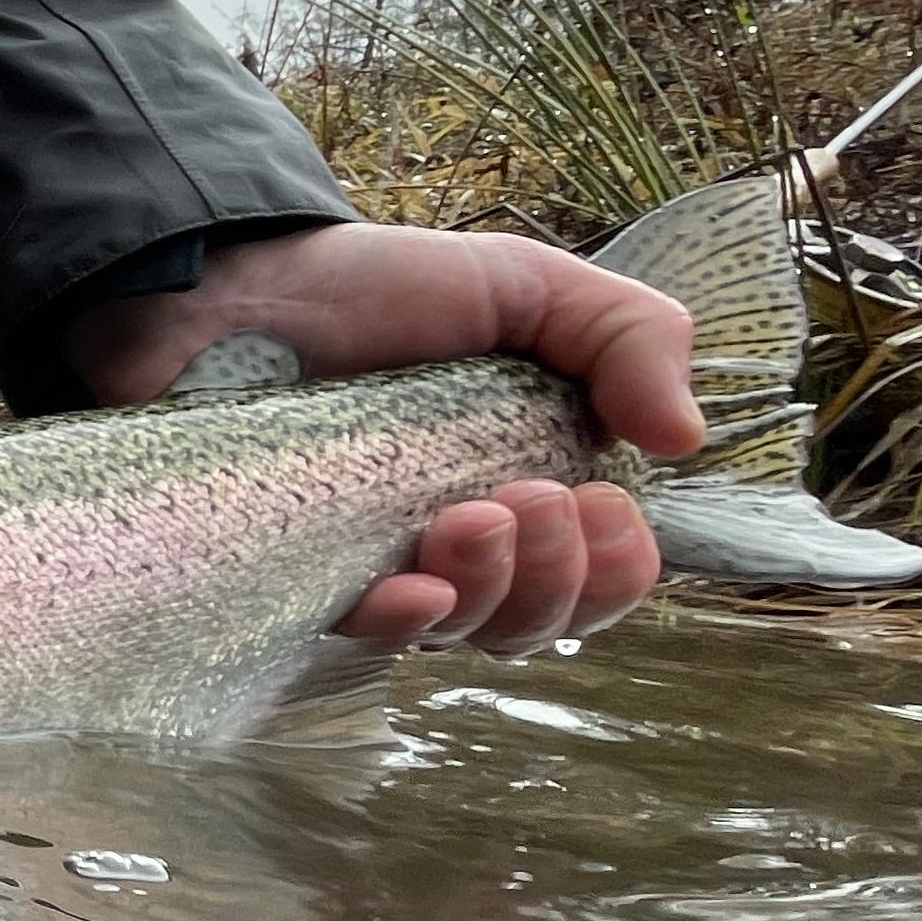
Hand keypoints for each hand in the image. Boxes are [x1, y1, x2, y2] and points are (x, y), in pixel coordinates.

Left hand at [62, 222, 701, 655]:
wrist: (236, 283)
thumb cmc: (380, 292)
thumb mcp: (529, 287)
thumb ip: (630, 338)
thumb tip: (684, 439)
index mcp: (528, 485)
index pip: (600, 578)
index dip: (618, 566)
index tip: (602, 501)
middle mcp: (459, 544)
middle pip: (538, 622)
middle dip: (559, 577)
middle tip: (530, 497)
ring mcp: (379, 567)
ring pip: (462, 635)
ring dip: (491, 590)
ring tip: (472, 516)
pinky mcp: (300, 579)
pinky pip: (363, 637)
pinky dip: (402, 624)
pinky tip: (411, 589)